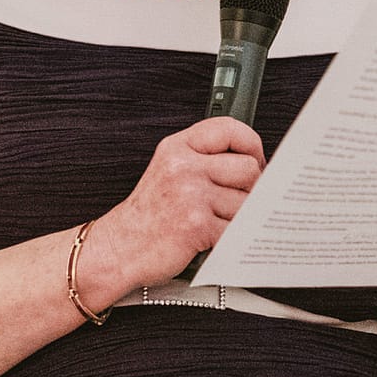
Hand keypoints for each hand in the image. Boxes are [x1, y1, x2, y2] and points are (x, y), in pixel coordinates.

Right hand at [96, 117, 264, 285]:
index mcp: (178, 148)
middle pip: (249, 168)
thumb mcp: (169, 170)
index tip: (256, 159)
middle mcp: (184, 167)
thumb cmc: (148, 215)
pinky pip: (237, 229)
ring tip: (219, 222)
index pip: (229, 128)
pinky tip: (214, 237)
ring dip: (240, 217)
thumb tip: (254, 162)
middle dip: (251, 188)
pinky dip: (232, 238)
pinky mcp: (197, 225)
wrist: (119, 248)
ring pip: (247, 202)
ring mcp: (191, 195)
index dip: (251, 144)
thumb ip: (205, 158)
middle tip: (237, 200)